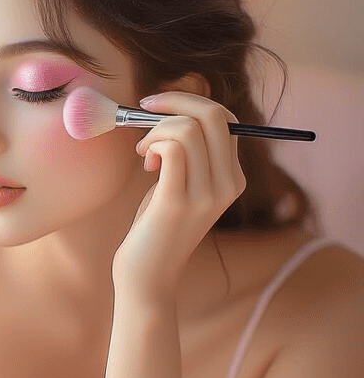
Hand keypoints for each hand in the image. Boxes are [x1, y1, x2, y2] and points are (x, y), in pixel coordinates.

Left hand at [112, 92, 246, 303]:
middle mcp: (228, 185)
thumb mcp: (182, 185)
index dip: (190, 102)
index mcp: (234, 178)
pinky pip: (173, 149)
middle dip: (174, 102)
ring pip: (188, 128)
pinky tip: (146, 162)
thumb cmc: (157, 226)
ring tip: (144, 152)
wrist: (148, 275)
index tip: (158, 107)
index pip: (226, 119)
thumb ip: (189, 153)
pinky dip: (154, 144)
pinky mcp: (178, 203)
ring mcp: (206, 195)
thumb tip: (173, 109)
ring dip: (156, 130)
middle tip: (144, 113)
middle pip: (213, 115)